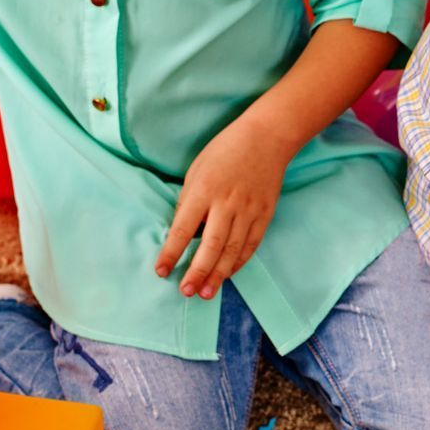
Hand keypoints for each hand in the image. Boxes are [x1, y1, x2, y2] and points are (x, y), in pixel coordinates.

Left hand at [154, 117, 295, 299]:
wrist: (267, 137)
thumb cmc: (225, 150)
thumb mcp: (196, 170)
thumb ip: (188, 202)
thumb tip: (183, 233)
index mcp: (204, 190)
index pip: (182, 229)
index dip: (171, 253)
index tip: (161, 270)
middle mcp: (227, 203)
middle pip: (210, 245)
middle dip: (197, 271)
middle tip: (185, 291)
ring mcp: (249, 210)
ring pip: (232, 250)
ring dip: (218, 275)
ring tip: (205, 293)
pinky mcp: (265, 214)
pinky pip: (251, 245)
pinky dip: (238, 262)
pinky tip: (227, 274)